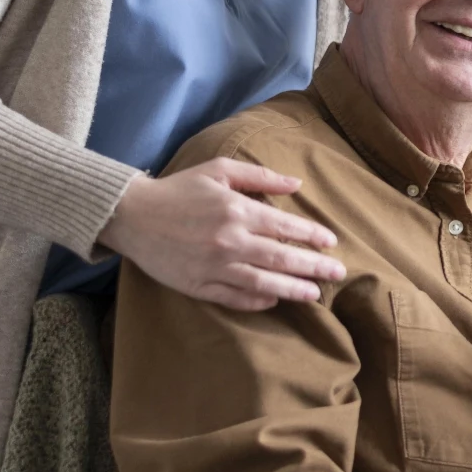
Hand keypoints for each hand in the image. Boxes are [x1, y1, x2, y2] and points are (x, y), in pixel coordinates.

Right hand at [99, 159, 344, 309]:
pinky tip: (275, 300)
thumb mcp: (219, 170)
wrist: (133, 216)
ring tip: (315, 294)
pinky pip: (235, 298)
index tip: (331, 242)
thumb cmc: (179, 189)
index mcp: (237, 211)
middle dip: (314, 267)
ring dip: (293, 290)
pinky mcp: (198, 286)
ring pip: (263, 283)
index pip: (285, 227)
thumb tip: (296, 184)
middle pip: (282, 258)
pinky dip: (258, 301)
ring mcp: (214, 267)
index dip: (312, 235)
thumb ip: (260, 177)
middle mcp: (230, 241)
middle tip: (338, 273)